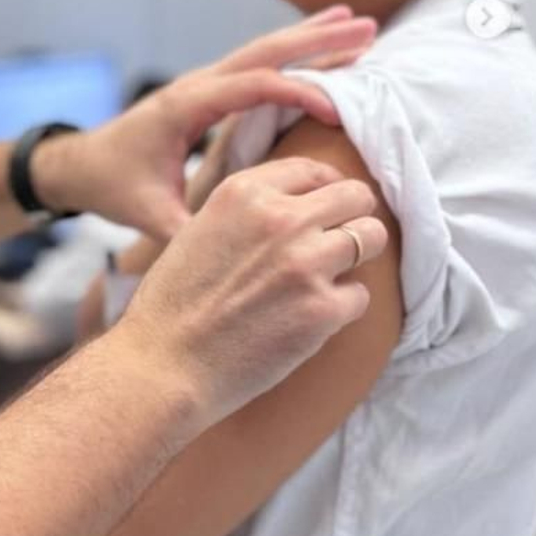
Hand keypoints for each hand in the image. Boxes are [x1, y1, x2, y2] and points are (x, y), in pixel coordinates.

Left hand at [34, 7, 376, 238]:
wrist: (80, 163)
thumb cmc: (112, 184)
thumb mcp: (144, 212)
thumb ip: (182, 231)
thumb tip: (225, 254)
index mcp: (186, 106)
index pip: (252, 86)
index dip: (297, 92)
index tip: (336, 109)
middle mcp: (197, 84)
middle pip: (266, 51)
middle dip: (318, 40)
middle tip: (368, 27)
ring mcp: (203, 83)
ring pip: (264, 50)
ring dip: (311, 38)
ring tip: (358, 24)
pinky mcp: (209, 92)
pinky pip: (258, 66)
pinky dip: (294, 55)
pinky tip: (324, 52)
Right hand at [111, 156, 387, 425]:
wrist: (163, 365)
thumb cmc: (174, 303)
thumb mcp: (200, 228)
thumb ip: (249, 210)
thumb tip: (297, 204)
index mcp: (245, 192)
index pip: (314, 171)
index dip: (325, 190)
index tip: (327, 208)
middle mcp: (280, 219)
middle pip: (355, 195)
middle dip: (352, 216)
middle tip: (342, 239)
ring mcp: (306, 263)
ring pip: (372, 237)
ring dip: (358, 257)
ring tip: (333, 277)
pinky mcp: (322, 311)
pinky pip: (361, 296)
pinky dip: (342, 308)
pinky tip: (313, 319)